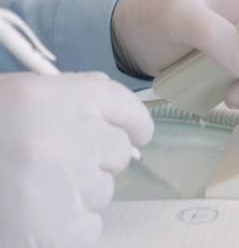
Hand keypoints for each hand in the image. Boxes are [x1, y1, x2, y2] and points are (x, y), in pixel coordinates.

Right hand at [0, 72, 153, 247]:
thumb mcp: (16, 100)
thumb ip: (68, 99)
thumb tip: (118, 117)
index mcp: (50, 96)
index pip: (124, 107)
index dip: (133, 123)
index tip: (136, 134)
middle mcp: (63, 135)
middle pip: (118, 151)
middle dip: (94, 159)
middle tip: (51, 163)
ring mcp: (63, 183)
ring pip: (104, 189)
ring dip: (78, 192)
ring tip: (32, 189)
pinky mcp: (58, 229)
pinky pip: (90, 224)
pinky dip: (70, 224)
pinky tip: (35, 215)